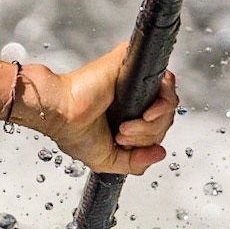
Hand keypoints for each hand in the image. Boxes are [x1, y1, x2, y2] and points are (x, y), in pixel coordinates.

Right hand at [17, 44, 177, 174]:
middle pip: (165, 118)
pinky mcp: (133, 65)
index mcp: (129, 116)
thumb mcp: (108, 160)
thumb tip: (160, 153)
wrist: (61, 113)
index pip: (158, 128)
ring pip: (168, 103)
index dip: (147, 142)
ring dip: (150, 124)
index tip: (121, 142)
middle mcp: (134, 98)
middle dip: (146, 135)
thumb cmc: (73, 131)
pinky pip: (165, 80)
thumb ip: (135, 163)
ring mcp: (134, 81)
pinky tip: (144, 114)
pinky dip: (161, 103)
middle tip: (121, 134)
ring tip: (125, 127)